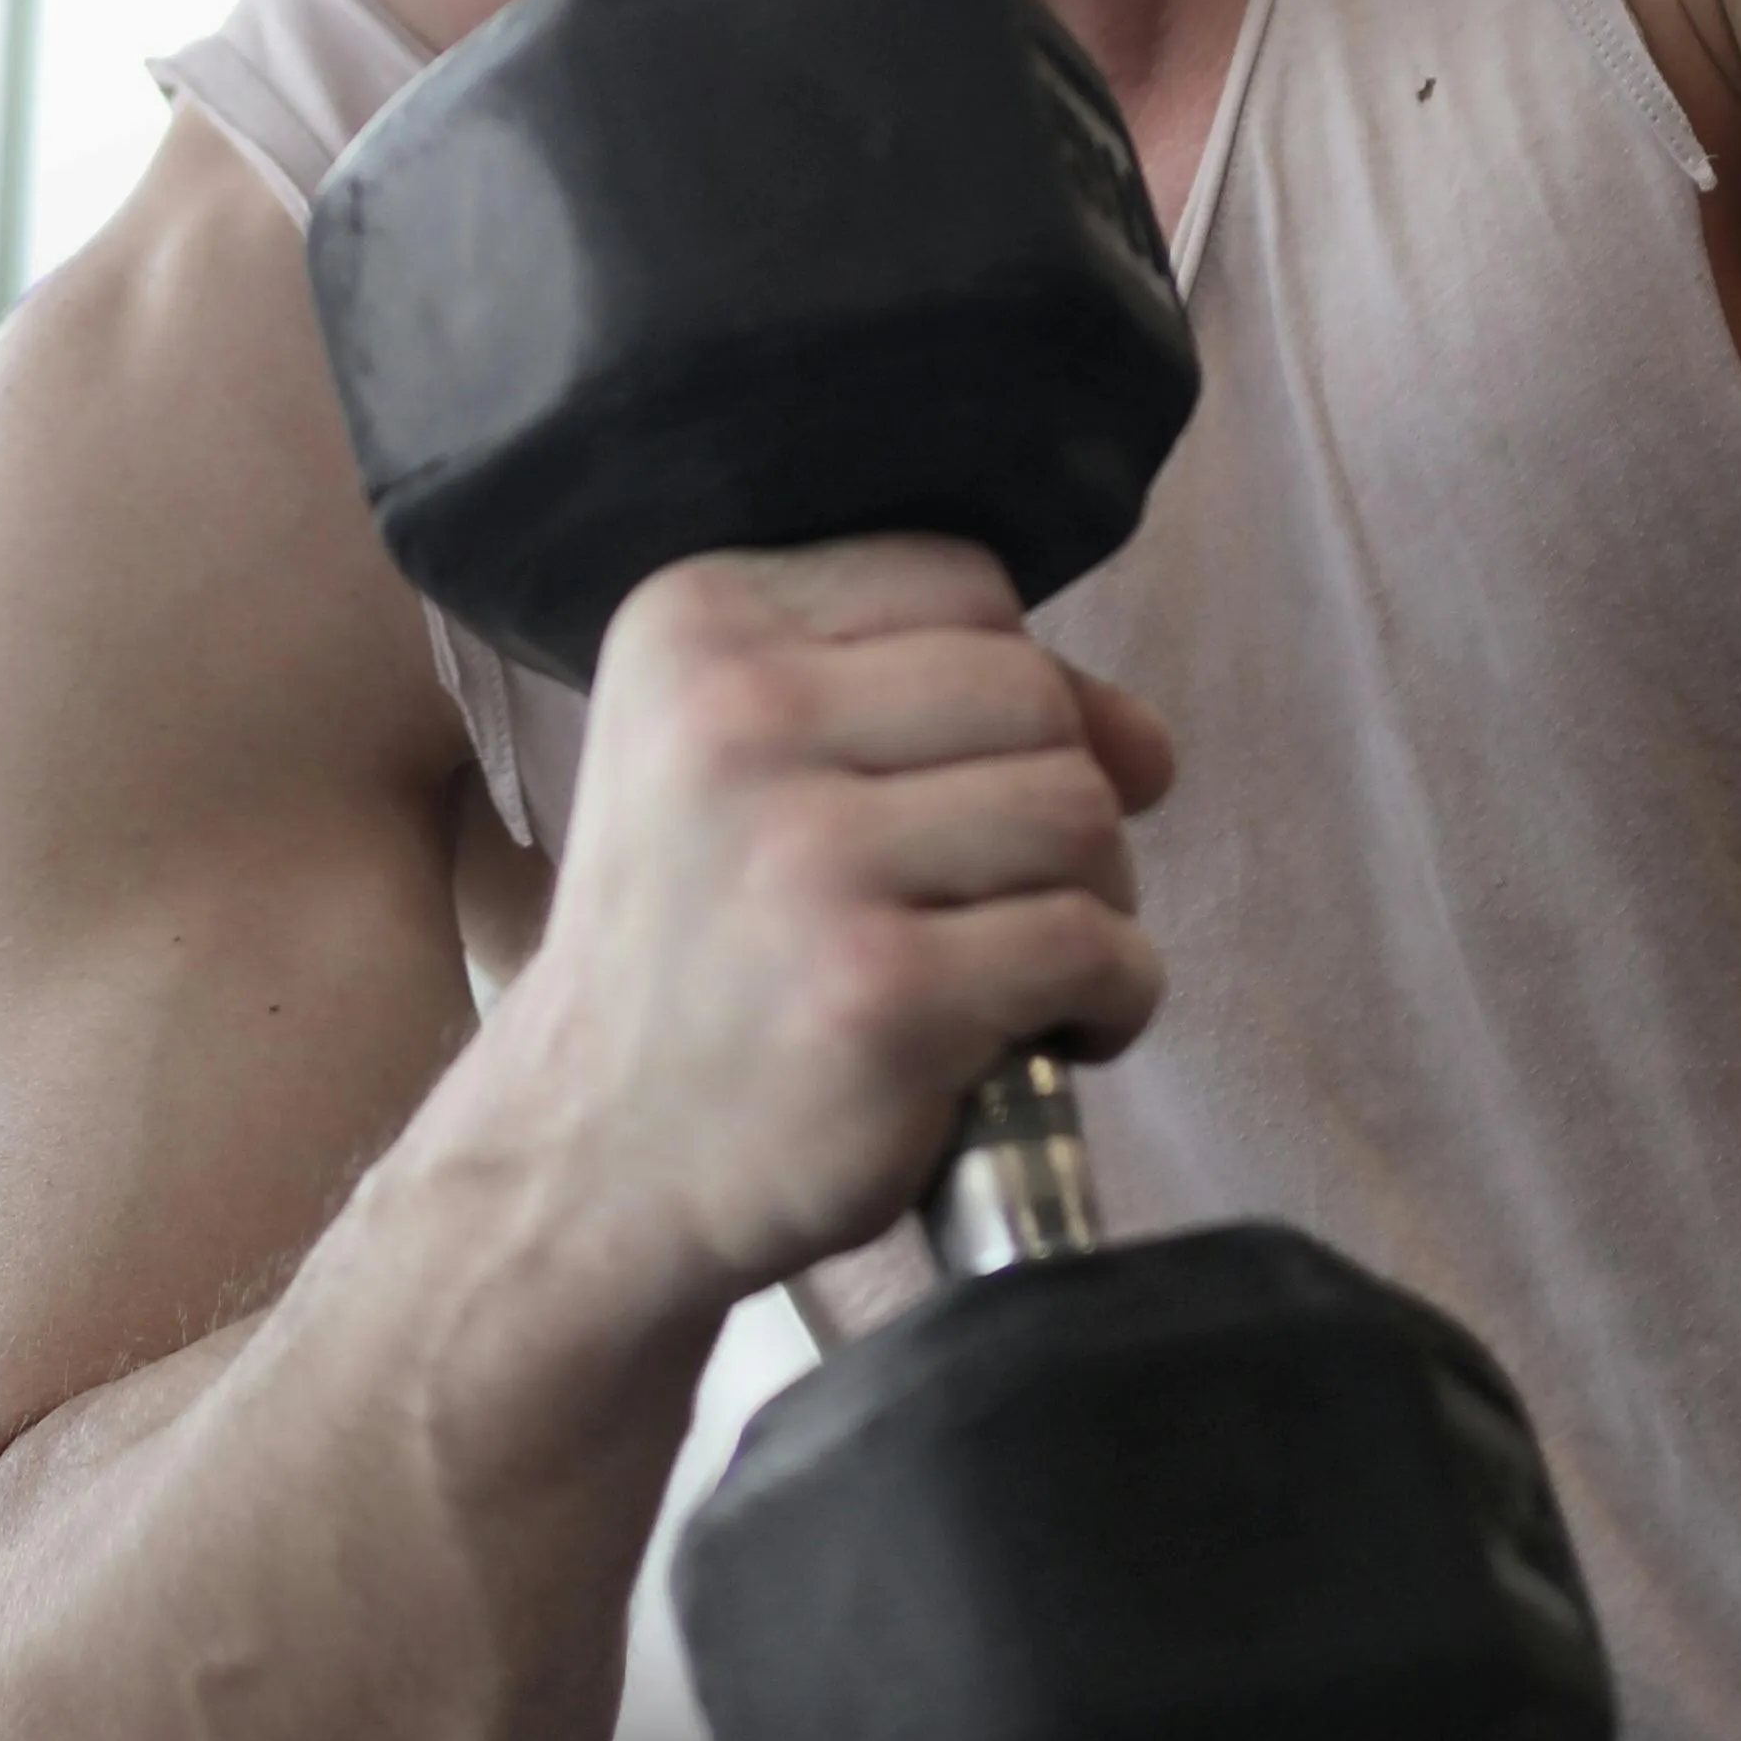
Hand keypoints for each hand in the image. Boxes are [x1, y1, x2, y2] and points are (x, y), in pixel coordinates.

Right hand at [491, 543, 1178, 1300]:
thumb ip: (944, 705)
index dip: (1003, 688)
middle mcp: (738, 718)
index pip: (962, 580)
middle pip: (1033, 693)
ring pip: (1081, 812)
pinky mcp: (881, 993)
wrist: (591, 1160)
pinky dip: (1112, 997)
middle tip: (995, 896)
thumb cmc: (703, 951)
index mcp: (698, 623)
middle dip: (1059, 799)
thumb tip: (1148, 742)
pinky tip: (1044, 1036)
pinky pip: (1094, 947)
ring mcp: (808, 858)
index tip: (953, 786)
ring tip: (1016, 965)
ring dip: (1095, 902)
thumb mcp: (752, 765)